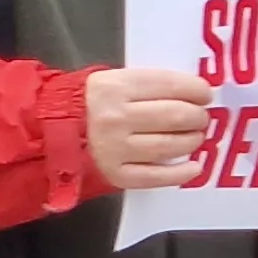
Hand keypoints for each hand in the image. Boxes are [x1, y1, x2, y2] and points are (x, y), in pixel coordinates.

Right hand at [85, 68, 216, 192]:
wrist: (52, 131)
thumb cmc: (91, 103)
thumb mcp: (113, 81)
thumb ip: (148, 85)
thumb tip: (192, 93)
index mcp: (116, 87)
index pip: (169, 85)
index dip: (196, 89)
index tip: (205, 94)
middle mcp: (115, 117)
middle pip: (175, 116)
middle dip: (197, 117)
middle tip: (200, 118)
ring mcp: (115, 148)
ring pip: (170, 145)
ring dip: (192, 141)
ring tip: (194, 137)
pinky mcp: (116, 174)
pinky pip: (157, 176)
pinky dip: (181, 172)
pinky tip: (194, 167)